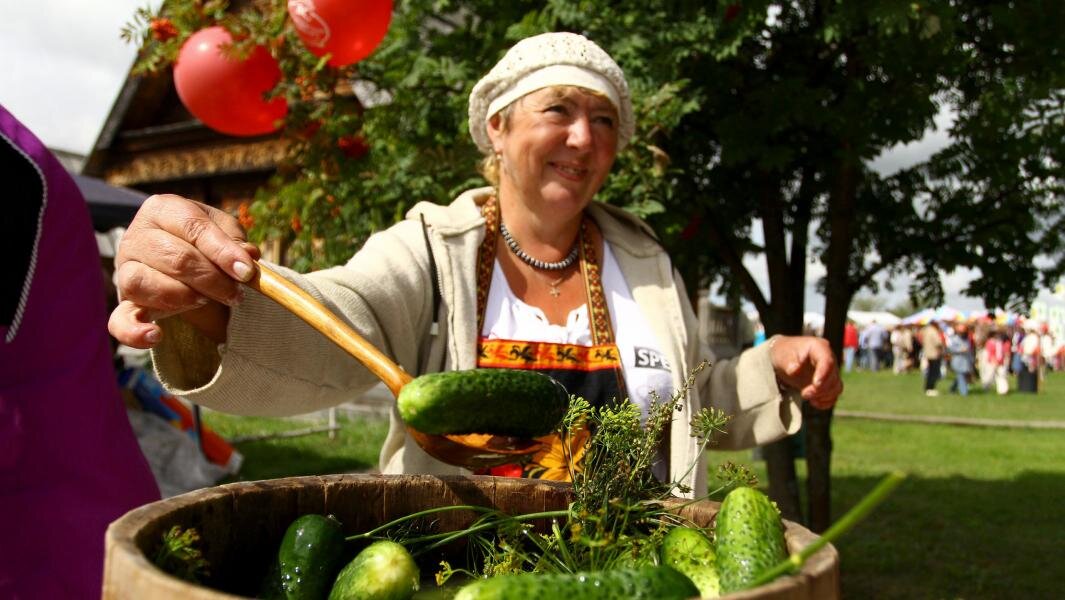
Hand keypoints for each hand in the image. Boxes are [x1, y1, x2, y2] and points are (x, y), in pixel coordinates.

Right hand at [108, 195, 259, 348]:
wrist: (186, 265)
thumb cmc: (206, 244)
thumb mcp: (224, 233)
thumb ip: (235, 241)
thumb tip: (247, 255)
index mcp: (162, 210)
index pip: (193, 227)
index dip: (223, 251)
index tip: (247, 272)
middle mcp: (137, 236)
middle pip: (176, 258)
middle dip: (213, 280)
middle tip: (236, 293)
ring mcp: (125, 270)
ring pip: (146, 284)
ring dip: (186, 298)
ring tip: (207, 300)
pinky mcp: (124, 302)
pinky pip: (119, 321)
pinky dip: (135, 331)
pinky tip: (156, 336)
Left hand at [768, 335, 841, 409]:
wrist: (783, 358)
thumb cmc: (783, 353)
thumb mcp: (782, 355)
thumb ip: (788, 362)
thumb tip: (794, 370)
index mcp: (819, 347)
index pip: (827, 361)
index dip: (823, 374)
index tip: (815, 384)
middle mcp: (828, 358)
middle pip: (833, 377)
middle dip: (820, 389)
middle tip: (804, 394)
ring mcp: (830, 371)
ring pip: (836, 387)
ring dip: (823, 396)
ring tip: (806, 396)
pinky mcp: (828, 383)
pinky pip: (833, 395)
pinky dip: (825, 401)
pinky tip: (813, 402)